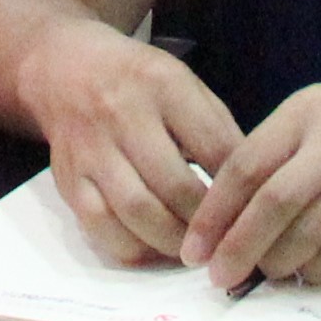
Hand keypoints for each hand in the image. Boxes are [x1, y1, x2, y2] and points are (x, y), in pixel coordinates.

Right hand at [16, 21, 246, 269]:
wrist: (64, 68)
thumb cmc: (138, 81)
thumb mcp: (184, 83)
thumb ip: (216, 129)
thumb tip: (251, 187)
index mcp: (163, 84)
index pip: (212, 145)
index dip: (239, 187)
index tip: (256, 213)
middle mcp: (122, 113)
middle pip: (174, 185)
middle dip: (207, 224)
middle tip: (227, 242)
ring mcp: (90, 148)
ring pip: (136, 211)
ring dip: (173, 242)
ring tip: (195, 252)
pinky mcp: (68, 178)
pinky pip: (100, 227)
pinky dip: (132, 248)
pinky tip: (154, 249)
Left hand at [183, 73, 320, 291]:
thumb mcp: (319, 110)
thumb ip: (275, 148)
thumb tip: (226, 207)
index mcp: (308, 113)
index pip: (247, 166)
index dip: (215, 212)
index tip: (194, 246)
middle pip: (274, 207)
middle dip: (239, 249)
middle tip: (218, 276)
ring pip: (308, 239)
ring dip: (276, 265)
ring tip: (261, 272)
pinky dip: (316, 271)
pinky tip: (305, 269)